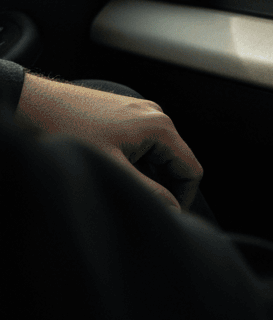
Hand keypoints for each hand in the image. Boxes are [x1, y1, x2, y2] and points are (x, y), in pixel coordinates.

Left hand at [14, 75, 202, 211]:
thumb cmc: (68, 131)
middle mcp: (156, 114)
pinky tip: (110, 168)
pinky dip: (135, 161)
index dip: (183, 198)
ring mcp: (140, 111)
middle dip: (164, 186)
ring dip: (148, 174)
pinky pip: (144, 142)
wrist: (34, 103)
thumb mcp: (112, 169)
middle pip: (176, 161)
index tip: (166, 216)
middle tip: (140, 205)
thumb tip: (173, 210)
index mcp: (161, 127)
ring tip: (120, 186)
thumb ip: (148, 192)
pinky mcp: (125, 112)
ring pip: (159, 153)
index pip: (191, 169)